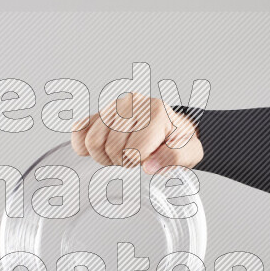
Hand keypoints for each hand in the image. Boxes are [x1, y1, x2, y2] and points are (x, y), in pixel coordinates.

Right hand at [71, 93, 203, 173]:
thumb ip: (173, 159)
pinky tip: (99, 150)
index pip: (132, 150)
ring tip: (119, 155)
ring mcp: (115, 105)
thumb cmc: (179, 141)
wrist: (174, 127)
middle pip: (110, 147)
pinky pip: (79, 130)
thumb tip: (149, 166)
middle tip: (133, 159)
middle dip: (120, 161)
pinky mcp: (101, 112)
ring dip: (103, 156)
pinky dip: (83, 146)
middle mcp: (133, 103)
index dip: (137, 163)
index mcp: (156, 112)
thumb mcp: (190, 153)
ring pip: (92, 141)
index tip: (147, 161)